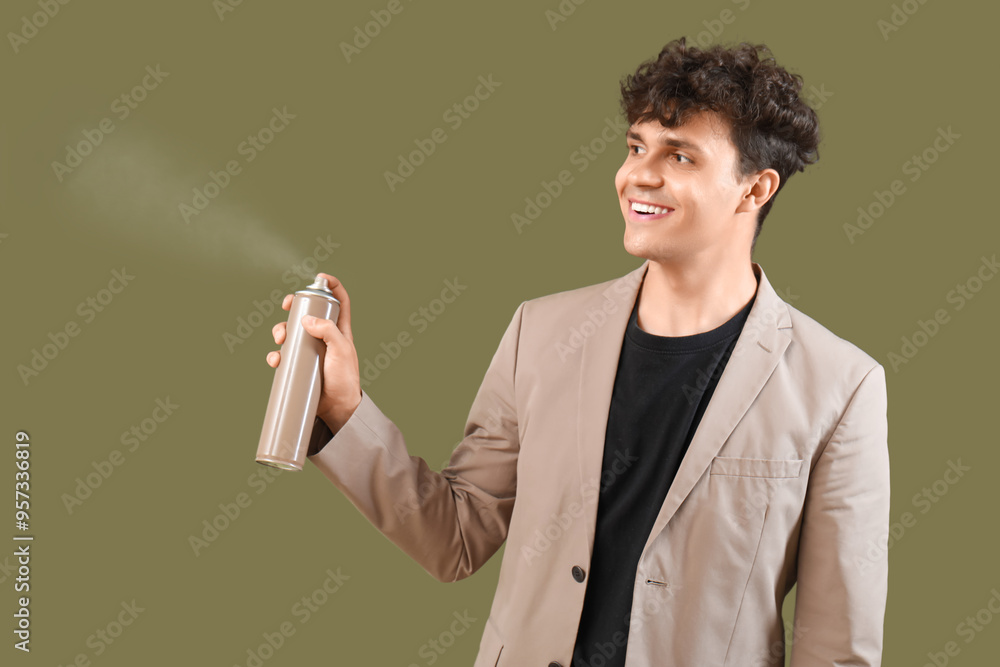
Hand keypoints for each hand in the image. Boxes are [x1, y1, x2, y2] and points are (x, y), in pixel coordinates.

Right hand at [265, 273, 361, 432]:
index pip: (339, 301)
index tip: (318, 278)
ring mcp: (311, 351)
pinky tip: (276, 360)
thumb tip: (306, 319)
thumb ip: (328, 331)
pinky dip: (276, 354)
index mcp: (340, 330)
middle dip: (295, 305)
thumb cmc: (345, 379)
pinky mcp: (300, 365)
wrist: (338, 409)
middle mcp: (325, 337)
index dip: (331, 286)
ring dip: (281, 330)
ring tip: (280, 339)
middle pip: (308, 311)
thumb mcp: (341, 350)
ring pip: (292, 332)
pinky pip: (284, 355)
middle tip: (286, 305)